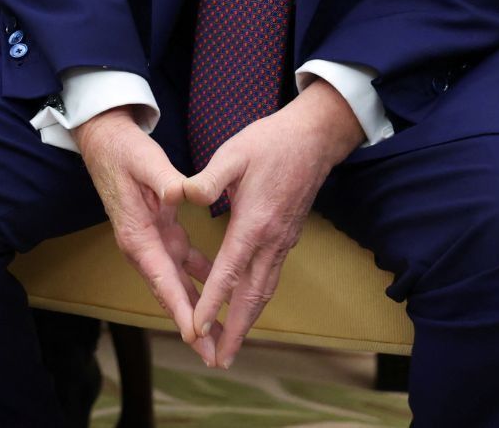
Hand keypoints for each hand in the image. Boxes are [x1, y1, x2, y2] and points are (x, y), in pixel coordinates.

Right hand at [75, 107, 215, 357]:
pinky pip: (183, 263)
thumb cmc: (124, 151)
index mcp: (137, 234)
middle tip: (214, 355)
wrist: (105, 140)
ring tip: (220, 337)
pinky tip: (221, 288)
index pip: (162, 278)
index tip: (196, 336)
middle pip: (170, 293)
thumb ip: (165, 179)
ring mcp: (151, 240)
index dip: (180, 308)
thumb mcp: (145, 160)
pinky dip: (202, 278)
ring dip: (198, 309)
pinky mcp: (160, 231)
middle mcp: (142, 245)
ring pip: (178, 284)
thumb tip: (182, 194)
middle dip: (192, 325)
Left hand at [178, 82, 365, 367]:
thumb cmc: (270, 142)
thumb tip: (184, 195)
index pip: (229, 271)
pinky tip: (246, 308)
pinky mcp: (286, 238)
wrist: (314, 139)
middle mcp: (271, 240)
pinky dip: (256, 300)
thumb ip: (208, 178)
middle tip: (220, 360)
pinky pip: (270, 278)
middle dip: (235, 330)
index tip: (198, 327)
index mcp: (254, 223)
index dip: (212, 302)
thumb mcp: (233, 152)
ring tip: (232, 346)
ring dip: (248, 321)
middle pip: (252, 296)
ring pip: (265, 291)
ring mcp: (282, 242)